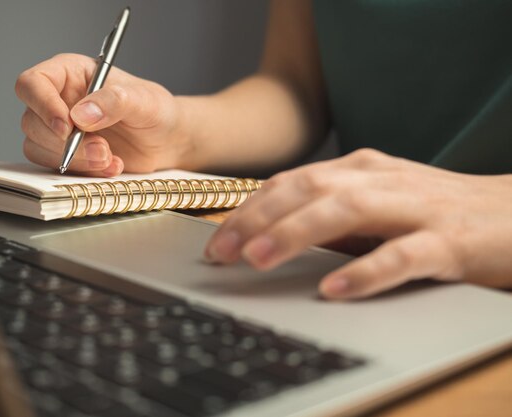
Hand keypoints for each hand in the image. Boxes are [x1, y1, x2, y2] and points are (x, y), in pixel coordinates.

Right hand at [15, 53, 188, 175]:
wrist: (166, 140)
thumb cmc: (155, 110)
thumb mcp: (143, 100)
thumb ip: (114, 101)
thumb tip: (80, 115)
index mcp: (70, 73)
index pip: (33, 84)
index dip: (42, 105)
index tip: (67, 127)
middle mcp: (59, 99)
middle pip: (32, 121)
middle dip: (67, 142)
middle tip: (102, 149)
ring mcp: (60, 128)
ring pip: (39, 147)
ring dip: (75, 159)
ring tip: (110, 158)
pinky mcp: (66, 153)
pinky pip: (55, 166)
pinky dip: (82, 171)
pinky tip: (110, 166)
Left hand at [205, 149, 511, 298]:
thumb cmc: (434, 210)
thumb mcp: (375, 201)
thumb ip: (328, 212)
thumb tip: (267, 234)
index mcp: (359, 170)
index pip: (291, 184)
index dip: (248, 210)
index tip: (216, 241)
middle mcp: (381, 180)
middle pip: (308, 190)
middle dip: (257, 220)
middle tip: (221, 252)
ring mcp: (414, 207)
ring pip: (346, 211)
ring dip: (296, 234)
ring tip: (258, 259)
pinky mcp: (448, 241)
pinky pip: (401, 255)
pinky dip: (365, 270)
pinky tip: (333, 288)